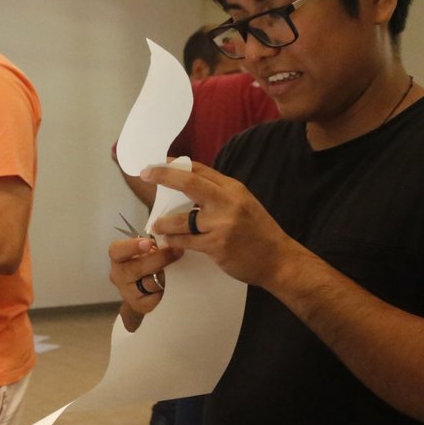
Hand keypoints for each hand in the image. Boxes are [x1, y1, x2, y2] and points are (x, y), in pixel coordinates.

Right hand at [107, 235, 179, 315]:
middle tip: (177, 251)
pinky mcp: (139, 305)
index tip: (148, 243)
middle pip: (137, 268)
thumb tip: (172, 241)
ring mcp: (127, 292)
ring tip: (175, 270)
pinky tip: (169, 285)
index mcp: (118, 258)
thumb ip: (153, 246)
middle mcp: (118, 275)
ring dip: (165, 276)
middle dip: (160, 259)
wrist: (139, 290)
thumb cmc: (144, 264)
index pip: (117, 250)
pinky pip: (156, 297)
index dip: (132, 246)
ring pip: (150, 283)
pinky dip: (165, 290)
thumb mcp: (145, 251)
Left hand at [142, 162, 299, 287]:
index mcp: (233, 189)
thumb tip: (188, 185)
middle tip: (145, 175)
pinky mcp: (216, 245)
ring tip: (156, 225)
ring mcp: (222, 224)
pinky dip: (174, 241)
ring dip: (164, 223)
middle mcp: (228, 202)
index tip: (157, 164)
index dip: (175, 165)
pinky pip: (186, 241)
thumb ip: (219, 195)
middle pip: (189, 182)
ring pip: (182, 219)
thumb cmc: (259, 232)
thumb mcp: (244, 204)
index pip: (200, 170)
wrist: (278, 260)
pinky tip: (168, 242)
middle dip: (163, 176)